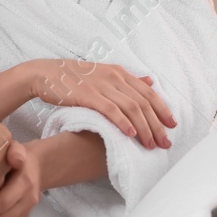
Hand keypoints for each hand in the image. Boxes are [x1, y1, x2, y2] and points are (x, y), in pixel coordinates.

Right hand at [23, 60, 175, 148]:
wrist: (44, 74)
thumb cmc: (73, 78)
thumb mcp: (104, 75)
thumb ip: (127, 81)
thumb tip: (150, 81)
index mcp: (119, 72)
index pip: (148, 92)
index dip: (162, 109)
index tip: (172, 125)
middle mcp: (114, 77)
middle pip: (143, 102)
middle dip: (157, 124)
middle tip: (165, 142)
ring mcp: (101, 85)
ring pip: (131, 107)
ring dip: (143, 127)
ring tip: (150, 144)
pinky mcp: (88, 95)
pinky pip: (111, 110)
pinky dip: (123, 122)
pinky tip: (131, 134)